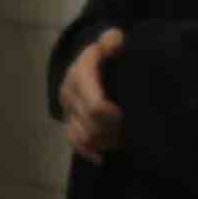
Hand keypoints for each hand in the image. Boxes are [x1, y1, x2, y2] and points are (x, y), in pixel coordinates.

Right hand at [56, 30, 125, 163]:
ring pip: (84, 136)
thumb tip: (114, 44)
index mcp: (80, 74)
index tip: (124, 115)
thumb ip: (113, 40)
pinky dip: (88, 152)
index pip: (95, 107)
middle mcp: (69, 92)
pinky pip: (74, 141)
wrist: (91, 58)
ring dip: (105, 141)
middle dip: (112, 130)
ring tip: (122, 137)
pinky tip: (101, 158)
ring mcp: (67, 108)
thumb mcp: (111, 40)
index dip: (112, 117)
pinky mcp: (67, 120)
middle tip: (130, 128)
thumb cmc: (107, 52)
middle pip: (92, 126)